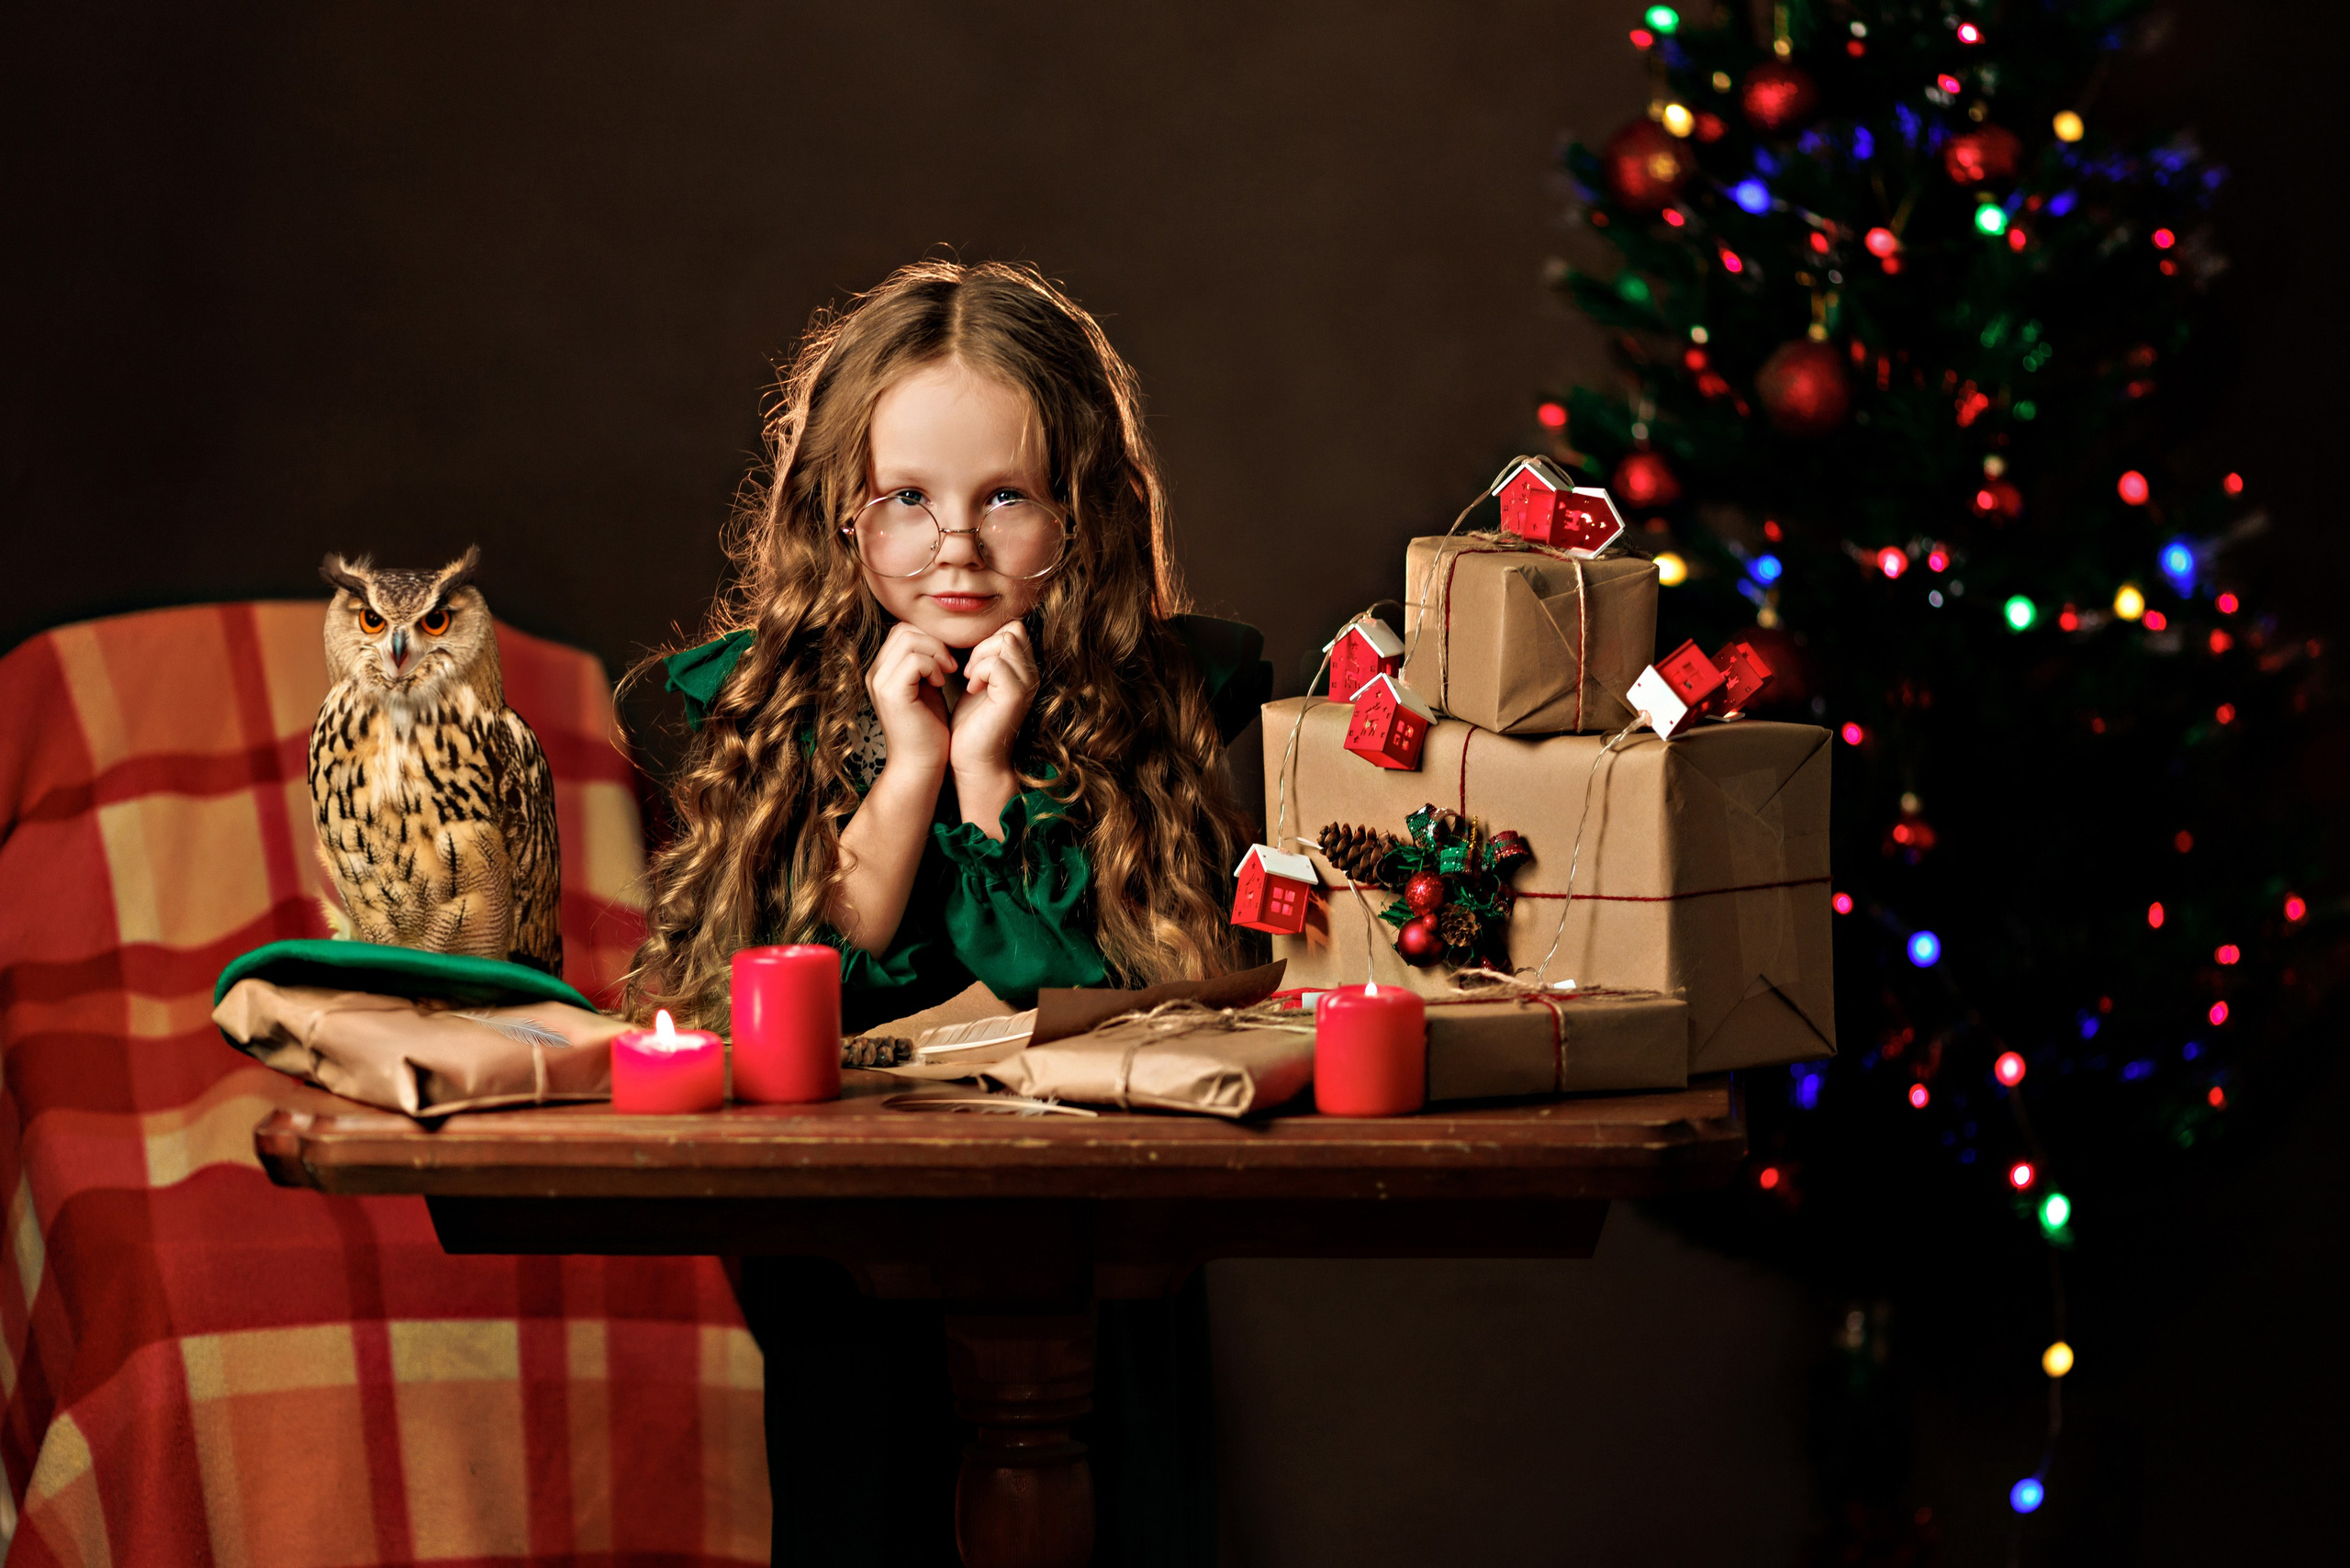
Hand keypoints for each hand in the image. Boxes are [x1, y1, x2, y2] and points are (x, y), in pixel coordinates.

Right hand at [865, 621, 954, 775]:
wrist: (921, 765)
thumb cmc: (929, 730)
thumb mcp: (926, 688)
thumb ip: (926, 663)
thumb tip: (938, 640)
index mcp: (882, 671)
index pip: (902, 631)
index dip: (929, 638)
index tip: (946, 661)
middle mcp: (875, 673)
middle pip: (904, 629)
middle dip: (933, 642)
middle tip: (950, 666)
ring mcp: (879, 682)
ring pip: (909, 638)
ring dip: (935, 652)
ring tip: (946, 674)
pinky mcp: (890, 693)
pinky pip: (914, 659)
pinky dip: (933, 666)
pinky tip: (940, 684)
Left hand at [950, 621, 1039, 778]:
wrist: (974, 760)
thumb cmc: (971, 724)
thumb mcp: (978, 682)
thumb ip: (983, 657)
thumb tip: (969, 632)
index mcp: (1024, 670)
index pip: (1014, 629)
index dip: (988, 639)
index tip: (970, 665)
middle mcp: (1032, 674)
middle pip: (1013, 629)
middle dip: (984, 644)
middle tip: (969, 671)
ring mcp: (1027, 684)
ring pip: (1006, 640)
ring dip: (980, 656)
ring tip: (970, 679)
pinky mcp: (1016, 695)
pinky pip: (997, 662)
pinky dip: (978, 671)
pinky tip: (971, 690)